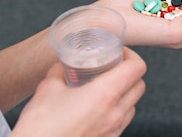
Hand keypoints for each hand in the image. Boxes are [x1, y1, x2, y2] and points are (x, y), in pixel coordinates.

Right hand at [12, 47, 146, 136]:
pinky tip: (97, 108)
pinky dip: (115, 111)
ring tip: (105, 87)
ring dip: (124, 93)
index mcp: (104, 95)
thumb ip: (59, 71)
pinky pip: (121, 123)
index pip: (137, 68)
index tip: (120, 52)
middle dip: (130, 73)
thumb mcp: (48, 88)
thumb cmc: (41, 126)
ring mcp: (113, 132)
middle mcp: (114, 114)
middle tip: (113, 67)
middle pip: (140, 86)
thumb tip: (62, 64)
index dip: (131, 56)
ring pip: (132, 106)